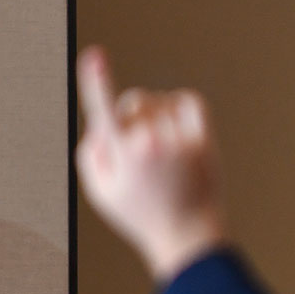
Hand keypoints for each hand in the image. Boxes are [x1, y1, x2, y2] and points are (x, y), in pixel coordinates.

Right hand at [74, 46, 229, 282]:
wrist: (188, 237)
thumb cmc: (141, 214)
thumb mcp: (101, 192)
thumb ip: (90, 154)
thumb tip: (98, 122)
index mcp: (122, 155)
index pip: (104, 111)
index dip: (96, 82)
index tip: (95, 56)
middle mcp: (151, 144)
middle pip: (135, 100)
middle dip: (132, 113)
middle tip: (138, 142)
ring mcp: (180, 142)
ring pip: (163, 102)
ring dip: (159, 115)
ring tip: (162, 148)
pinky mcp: (204, 142)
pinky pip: (190, 102)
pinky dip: (182, 106)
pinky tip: (178, 124)